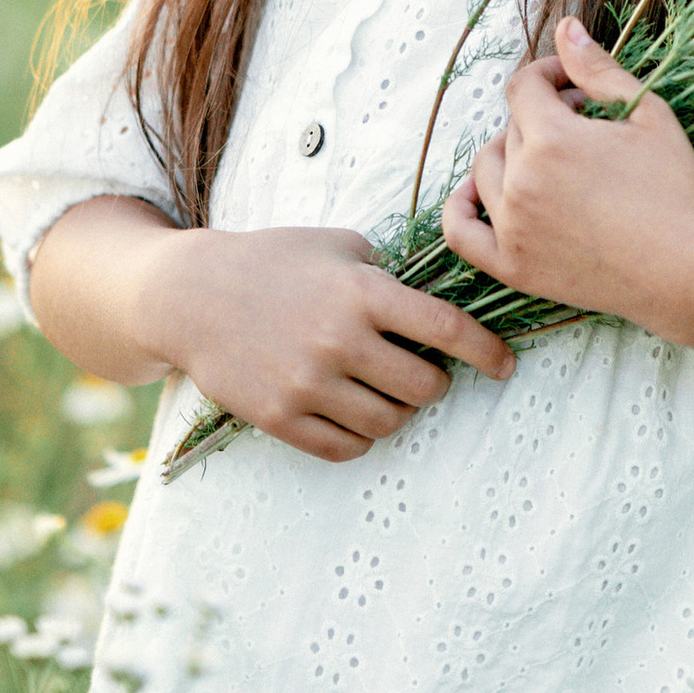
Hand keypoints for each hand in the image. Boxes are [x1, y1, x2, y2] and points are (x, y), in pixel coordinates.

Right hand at [133, 220, 512, 463]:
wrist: (189, 295)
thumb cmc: (271, 261)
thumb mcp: (337, 245)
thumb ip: (387, 274)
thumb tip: (436, 305)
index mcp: (362, 292)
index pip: (448, 330)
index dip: (488, 352)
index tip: (504, 364)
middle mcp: (339, 341)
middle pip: (425, 387)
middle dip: (433, 381)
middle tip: (420, 370)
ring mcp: (308, 385)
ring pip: (389, 422)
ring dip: (397, 410)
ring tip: (380, 389)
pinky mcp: (281, 418)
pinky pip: (346, 447)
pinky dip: (360, 436)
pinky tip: (352, 412)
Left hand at [438, 15, 693, 344]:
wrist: (686, 272)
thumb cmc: (676, 190)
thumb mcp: (648, 116)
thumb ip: (598, 70)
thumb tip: (565, 27)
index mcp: (551, 139)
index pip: (523, 87)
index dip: (546, 75)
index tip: (573, 86)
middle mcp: (521, 182)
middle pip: (510, 128)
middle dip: (543, 117)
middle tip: (584, 128)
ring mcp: (512, 228)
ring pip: (485, 170)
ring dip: (511, 154)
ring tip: (550, 160)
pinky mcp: (513, 266)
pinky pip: (460, 232)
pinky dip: (460, 207)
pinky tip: (479, 193)